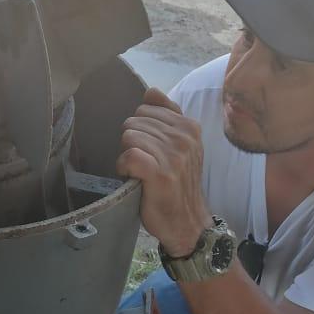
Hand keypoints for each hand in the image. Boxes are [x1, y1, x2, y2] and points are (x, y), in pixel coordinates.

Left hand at [116, 88, 211, 256]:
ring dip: (127, 156)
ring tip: (139, 172)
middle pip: (134, 121)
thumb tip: (151, 92)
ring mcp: (174, 156)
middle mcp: (184, 138)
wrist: (187, 221)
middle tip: (143, 163)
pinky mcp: (160, 173)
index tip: (149, 150)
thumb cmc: (176, 183)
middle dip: (131, 142)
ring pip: (130, 136)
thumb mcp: (178, 146)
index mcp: (189, 127)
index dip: (140, 130)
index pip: (146, 108)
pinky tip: (132, 177)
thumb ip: (166, 116)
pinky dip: (124, 167)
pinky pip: (129, 155)